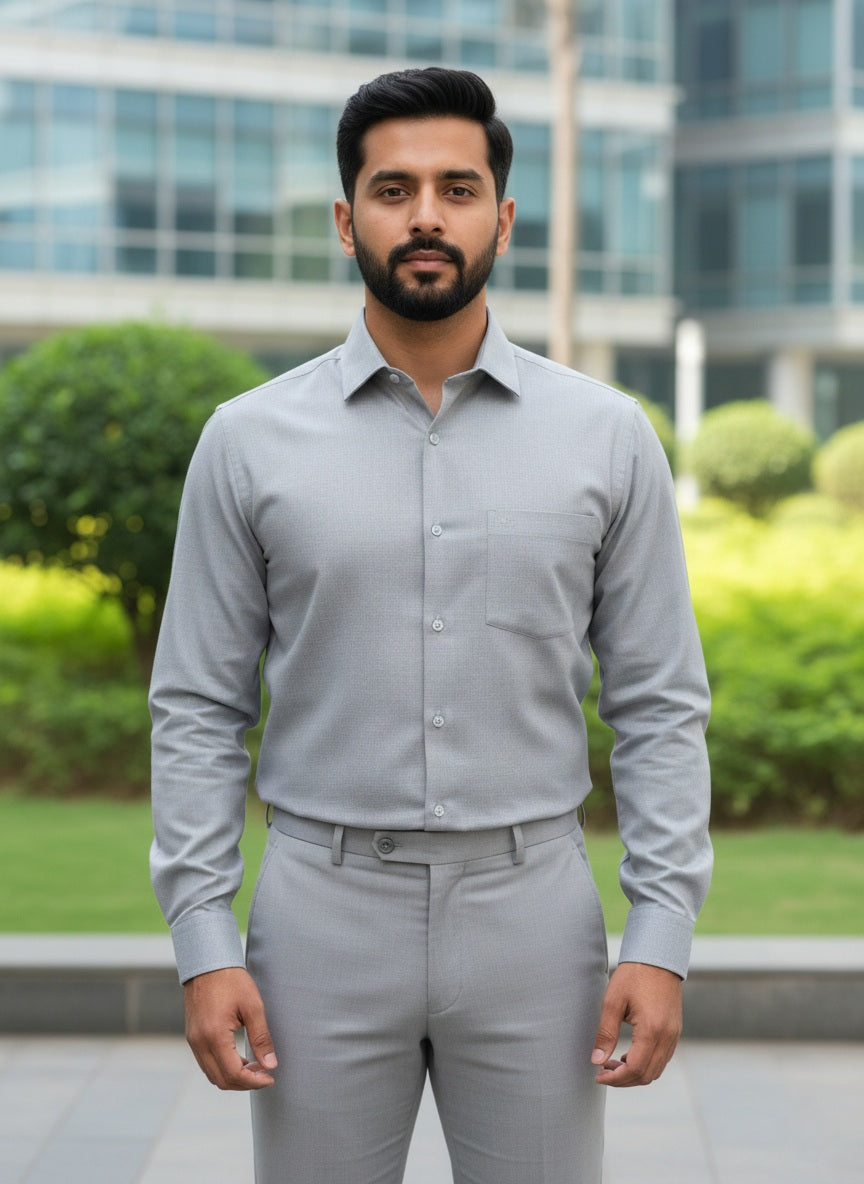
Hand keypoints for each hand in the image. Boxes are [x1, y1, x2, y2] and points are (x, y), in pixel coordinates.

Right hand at [183, 966, 277, 1089]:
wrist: (207, 962)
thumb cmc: (231, 980)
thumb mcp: (252, 1006)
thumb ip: (261, 1038)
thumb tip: (270, 1065)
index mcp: (214, 1036)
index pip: (233, 1074)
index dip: (254, 1081)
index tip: (270, 1078)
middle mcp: (199, 1043)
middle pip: (220, 1080)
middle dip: (244, 1083)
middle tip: (265, 1074)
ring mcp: (193, 1040)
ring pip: (211, 1074)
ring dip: (233, 1077)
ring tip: (255, 1066)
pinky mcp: (192, 1036)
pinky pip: (206, 1062)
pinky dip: (223, 1067)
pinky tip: (239, 1058)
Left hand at [590, 961, 681, 1086]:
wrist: (658, 957)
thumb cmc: (634, 975)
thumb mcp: (613, 1001)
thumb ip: (605, 1033)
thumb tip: (596, 1060)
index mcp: (652, 1030)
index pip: (635, 1069)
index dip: (615, 1078)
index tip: (598, 1075)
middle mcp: (667, 1037)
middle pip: (647, 1075)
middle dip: (624, 1080)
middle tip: (603, 1072)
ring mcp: (674, 1035)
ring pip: (656, 1070)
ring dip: (635, 1074)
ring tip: (613, 1064)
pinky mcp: (675, 1031)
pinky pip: (662, 1058)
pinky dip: (646, 1064)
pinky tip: (629, 1055)